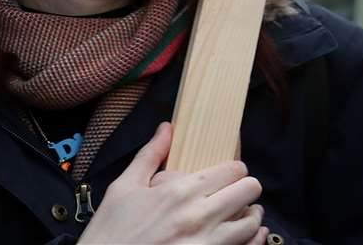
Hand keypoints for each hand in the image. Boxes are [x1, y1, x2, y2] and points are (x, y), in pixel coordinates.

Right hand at [80, 122, 267, 244]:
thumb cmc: (109, 233)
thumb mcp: (123, 189)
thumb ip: (150, 156)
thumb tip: (167, 128)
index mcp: (181, 192)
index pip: (234, 169)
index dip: (234, 169)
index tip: (227, 175)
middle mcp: (199, 217)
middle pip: (250, 190)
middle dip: (246, 188)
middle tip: (235, 193)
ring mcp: (206, 243)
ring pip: (253, 222)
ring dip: (250, 215)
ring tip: (240, 214)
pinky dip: (251, 241)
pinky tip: (243, 236)